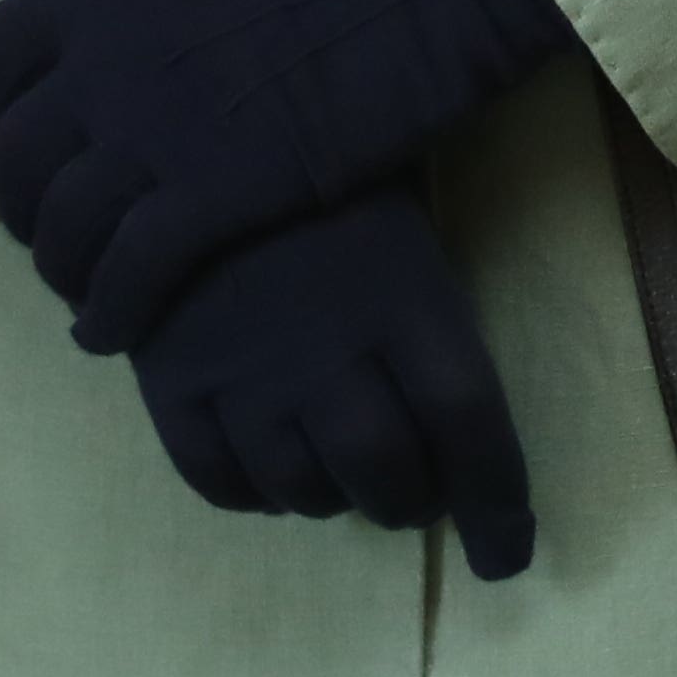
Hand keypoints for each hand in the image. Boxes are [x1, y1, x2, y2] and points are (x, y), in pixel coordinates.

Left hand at [0, 0, 568, 347]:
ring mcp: (149, 128)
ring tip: (83, 295)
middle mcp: (100, 57)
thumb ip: (129, 15)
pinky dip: (107, 312)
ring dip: (62, 271)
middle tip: (48, 239)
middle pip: (16, 156)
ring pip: (60, 226)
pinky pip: (124, 273)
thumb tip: (98, 58)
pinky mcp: (207, 194)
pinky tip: (112, 332)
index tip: (8, 157)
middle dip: (22, 210)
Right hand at [125, 190, 536, 580]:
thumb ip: (431, 323)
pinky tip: (270, 467)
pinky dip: (256, 495)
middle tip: (413, 491)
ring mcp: (240, 367)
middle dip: (411, 503)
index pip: (468, 423)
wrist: (182, 122)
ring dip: (334, 499)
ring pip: (304, 490)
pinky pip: (220, 483)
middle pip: (388, 474)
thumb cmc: (318, 175)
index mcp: (398, 292)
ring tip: (337, 468)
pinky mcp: (170, 377)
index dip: (497, 505)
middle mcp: (325, 343)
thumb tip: (462, 438)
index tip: (505, 553)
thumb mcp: (398, 224)